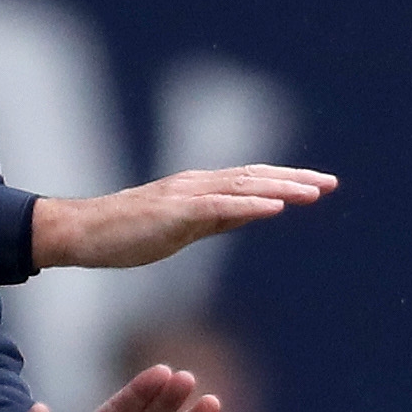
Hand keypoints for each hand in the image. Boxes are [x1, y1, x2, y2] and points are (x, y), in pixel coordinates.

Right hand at [28, 162, 335, 273]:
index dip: (285, 181)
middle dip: (295, 179)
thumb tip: (245, 215)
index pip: (250, 180)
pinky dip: (250, 206)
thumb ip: (211, 219)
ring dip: (281, 189)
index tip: (318, 185)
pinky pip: (219, 208)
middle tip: (331, 183)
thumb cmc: (122, 235)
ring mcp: (185, 197)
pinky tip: (275, 208)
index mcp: (197, 189)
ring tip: (314, 193)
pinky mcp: (174, 214)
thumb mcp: (177, 227)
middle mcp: (196, 185)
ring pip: (243, 188)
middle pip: (255, 177)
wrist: (81, 233)